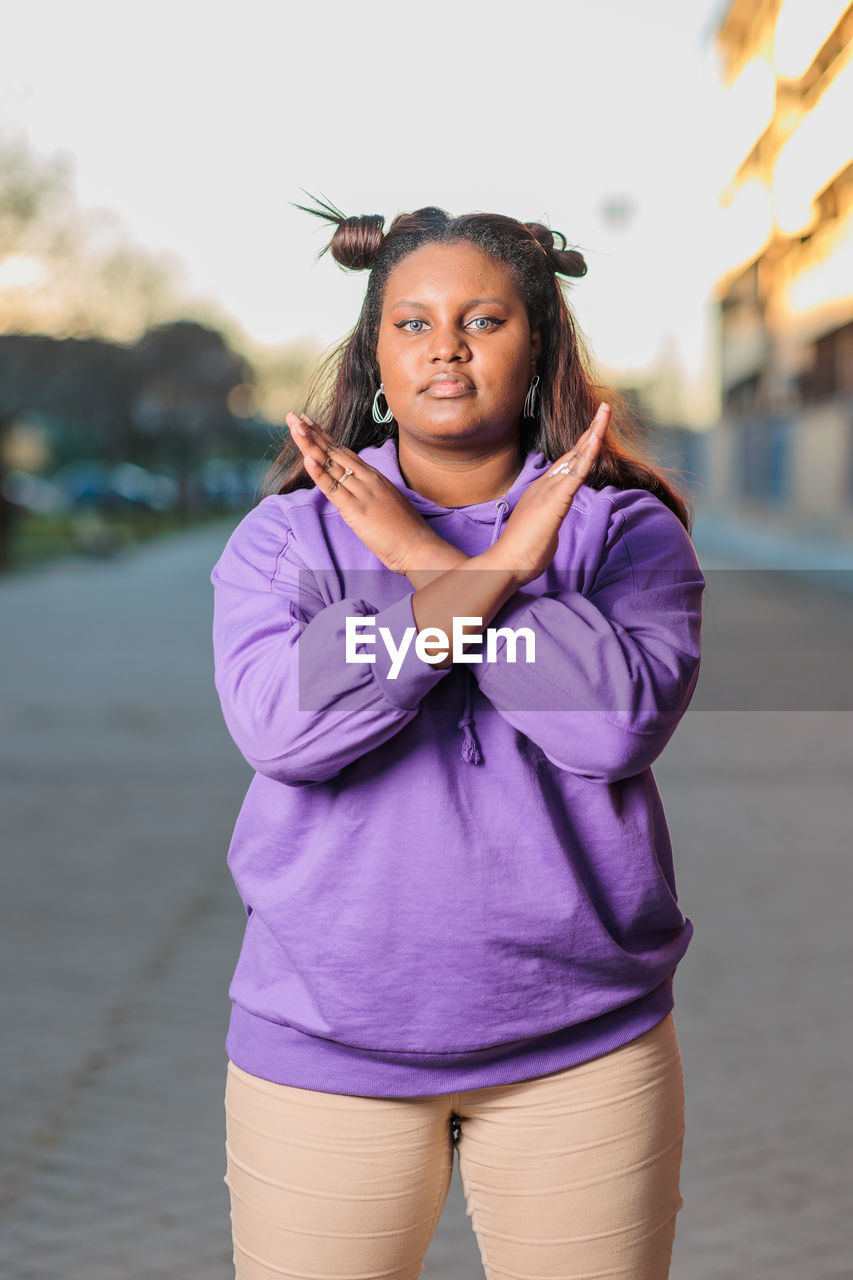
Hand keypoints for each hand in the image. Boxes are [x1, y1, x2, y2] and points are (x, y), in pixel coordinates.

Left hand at [285, 412, 444, 575]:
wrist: (419, 547)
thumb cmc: (406, 530)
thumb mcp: (387, 502)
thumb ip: (372, 492)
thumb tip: (358, 491)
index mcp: (374, 476)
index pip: (344, 451)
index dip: (324, 436)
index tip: (308, 422)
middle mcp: (367, 479)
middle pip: (334, 452)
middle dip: (312, 434)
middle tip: (293, 416)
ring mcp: (362, 492)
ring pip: (331, 465)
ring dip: (310, 445)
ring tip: (295, 428)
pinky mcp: (356, 510)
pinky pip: (333, 489)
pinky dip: (319, 473)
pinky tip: (307, 459)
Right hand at [488, 403, 610, 586]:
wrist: (506, 564)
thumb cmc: (521, 555)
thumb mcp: (540, 534)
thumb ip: (547, 525)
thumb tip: (550, 528)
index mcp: (541, 493)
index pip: (566, 466)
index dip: (581, 448)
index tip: (593, 433)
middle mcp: (545, 486)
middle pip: (572, 453)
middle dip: (590, 431)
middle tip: (604, 409)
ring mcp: (549, 490)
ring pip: (576, 456)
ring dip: (593, 432)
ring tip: (605, 411)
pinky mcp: (556, 500)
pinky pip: (576, 472)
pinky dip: (588, 453)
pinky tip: (598, 437)